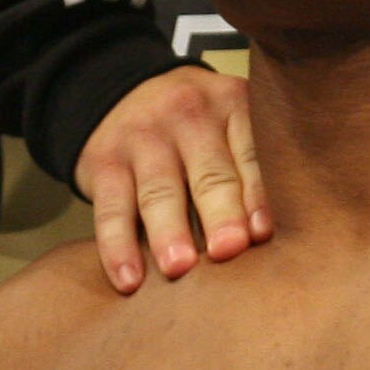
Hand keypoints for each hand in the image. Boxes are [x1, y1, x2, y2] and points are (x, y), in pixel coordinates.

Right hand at [77, 66, 266, 293]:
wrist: (121, 91)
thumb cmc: (194, 127)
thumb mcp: (227, 123)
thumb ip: (249, 167)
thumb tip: (266, 239)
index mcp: (230, 105)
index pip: (250, 154)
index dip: (257, 196)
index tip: (260, 234)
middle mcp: (188, 116)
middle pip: (209, 172)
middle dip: (219, 213)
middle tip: (228, 250)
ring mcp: (143, 137)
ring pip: (159, 192)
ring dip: (169, 232)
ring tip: (178, 268)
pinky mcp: (104, 162)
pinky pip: (111, 209)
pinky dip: (118, 246)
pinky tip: (128, 279)